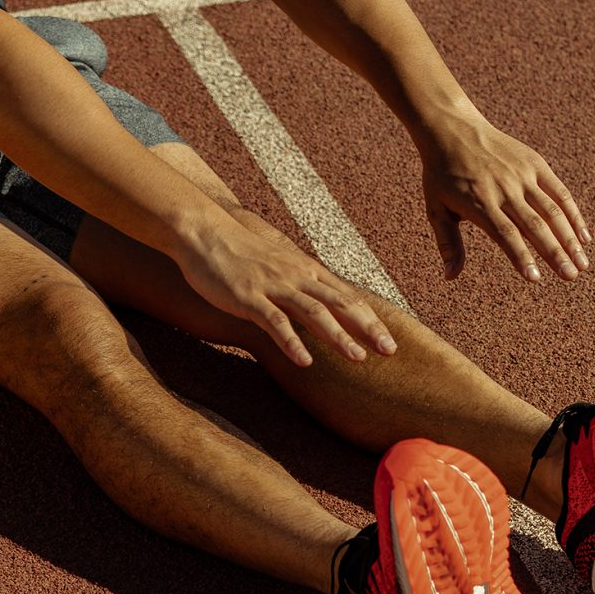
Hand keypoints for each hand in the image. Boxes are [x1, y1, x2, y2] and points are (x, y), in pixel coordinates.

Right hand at [175, 207, 396, 366]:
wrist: (204, 232)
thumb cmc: (238, 251)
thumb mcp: (277, 265)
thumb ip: (298, 284)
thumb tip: (317, 304)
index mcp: (305, 270)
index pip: (346, 297)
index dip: (370, 320)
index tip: (390, 342)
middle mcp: (296, 276)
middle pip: (340, 303)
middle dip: (367, 328)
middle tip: (390, 351)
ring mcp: (273, 286)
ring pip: (314, 312)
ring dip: (338, 336)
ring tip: (358, 359)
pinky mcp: (249, 296)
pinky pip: (274, 321)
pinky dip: (291, 342)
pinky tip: (304, 361)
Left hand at [419, 110, 589, 282]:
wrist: (452, 129)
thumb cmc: (441, 175)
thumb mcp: (436, 209)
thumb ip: (448, 244)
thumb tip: (450, 277)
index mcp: (480, 203)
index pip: (505, 235)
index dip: (521, 257)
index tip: (535, 279)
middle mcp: (504, 189)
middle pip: (535, 226)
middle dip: (555, 254)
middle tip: (570, 277)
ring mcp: (522, 175)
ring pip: (552, 211)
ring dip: (570, 238)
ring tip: (582, 264)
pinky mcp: (534, 164)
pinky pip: (559, 191)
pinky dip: (574, 214)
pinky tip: (584, 237)